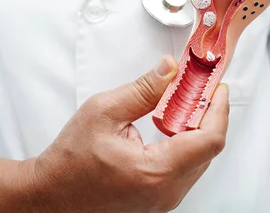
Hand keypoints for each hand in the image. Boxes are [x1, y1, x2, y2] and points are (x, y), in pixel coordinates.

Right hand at [0, 56, 229, 212]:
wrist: (49, 195)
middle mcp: (166, 191)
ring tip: (184, 103)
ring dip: (197, 129)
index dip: (219, 110)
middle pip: (209, 149)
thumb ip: (143, 89)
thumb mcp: (103, 111)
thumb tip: (170, 70)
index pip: (210, 140)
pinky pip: (186, 169)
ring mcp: (164, 199)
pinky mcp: (159, 199)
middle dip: (208, 115)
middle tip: (200, 89)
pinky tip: (172, 124)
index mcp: (156, 171)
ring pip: (200, 159)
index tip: (218, 89)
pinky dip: (185, 143)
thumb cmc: (69, 161)